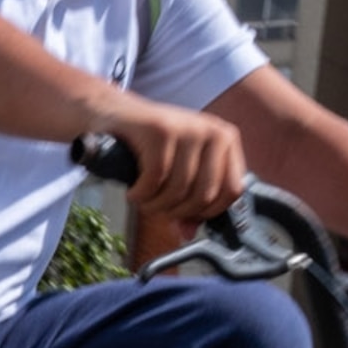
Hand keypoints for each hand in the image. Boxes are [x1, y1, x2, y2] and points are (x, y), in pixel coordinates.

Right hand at [97, 100, 246, 225]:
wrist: (115, 114)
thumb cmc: (150, 145)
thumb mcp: (179, 169)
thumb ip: (189, 199)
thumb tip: (188, 233)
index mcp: (226, 140)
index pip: (232, 190)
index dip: (207, 212)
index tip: (185, 215)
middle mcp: (213, 131)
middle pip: (204, 195)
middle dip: (176, 211)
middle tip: (157, 208)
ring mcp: (188, 129)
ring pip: (178, 190)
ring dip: (154, 205)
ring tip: (143, 198)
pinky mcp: (160, 131)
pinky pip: (155, 179)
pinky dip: (140, 194)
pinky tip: (133, 191)